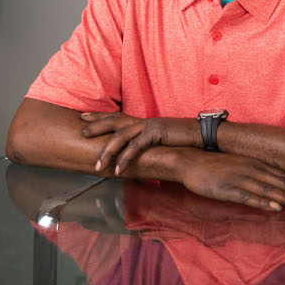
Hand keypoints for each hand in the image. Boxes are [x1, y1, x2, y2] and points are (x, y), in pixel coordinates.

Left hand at [80, 112, 199, 175]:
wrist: (204, 134)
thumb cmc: (185, 139)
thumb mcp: (163, 139)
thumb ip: (149, 143)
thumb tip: (140, 153)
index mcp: (144, 122)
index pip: (117, 117)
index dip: (99, 116)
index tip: (83, 116)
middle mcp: (144, 121)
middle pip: (114, 121)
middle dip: (96, 125)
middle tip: (81, 131)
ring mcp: (149, 126)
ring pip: (121, 136)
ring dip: (107, 152)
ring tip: (97, 165)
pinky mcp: (156, 133)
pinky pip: (135, 147)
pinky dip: (125, 159)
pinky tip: (118, 168)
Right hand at [176, 151, 284, 211]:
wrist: (190, 161)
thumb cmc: (218, 166)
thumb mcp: (243, 166)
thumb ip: (261, 175)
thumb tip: (279, 188)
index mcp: (259, 164)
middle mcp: (254, 170)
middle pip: (284, 183)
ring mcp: (241, 179)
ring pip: (270, 190)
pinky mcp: (227, 189)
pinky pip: (248, 197)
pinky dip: (263, 202)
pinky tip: (275, 208)